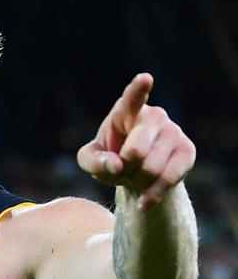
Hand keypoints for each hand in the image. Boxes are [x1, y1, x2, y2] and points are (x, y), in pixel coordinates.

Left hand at [77, 73, 195, 209]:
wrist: (136, 175)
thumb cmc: (110, 158)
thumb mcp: (90, 160)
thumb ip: (93, 161)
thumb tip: (116, 165)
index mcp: (126, 110)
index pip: (132, 98)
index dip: (138, 89)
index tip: (145, 78)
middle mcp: (154, 116)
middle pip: (135, 152)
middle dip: (123, 170)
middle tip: (121, 170)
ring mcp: (173, 131)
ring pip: (151, 169)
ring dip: (136, 182)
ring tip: (133, 177)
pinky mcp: (188, 151)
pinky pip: (168, 179)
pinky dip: (151, 194)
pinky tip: (144, 200)